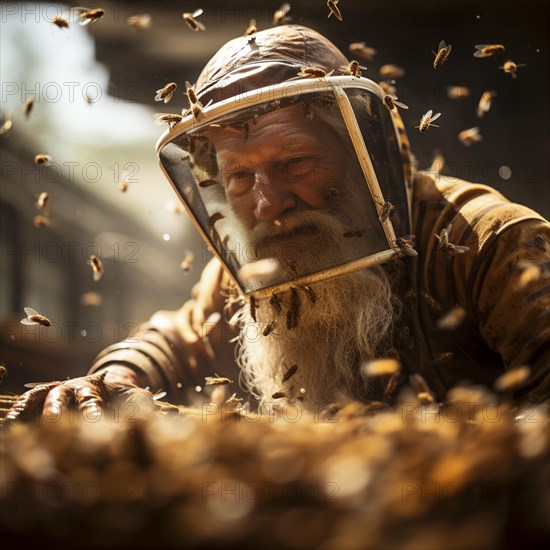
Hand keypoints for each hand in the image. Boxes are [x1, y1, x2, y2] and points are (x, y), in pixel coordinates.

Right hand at [4, 366, 145, 424]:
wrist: (110, 383)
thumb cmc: (122, 398)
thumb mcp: (133, 399)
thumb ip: (140, 404)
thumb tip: (157, 411)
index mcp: (96, 388)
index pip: (91, 400)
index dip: (90, 413)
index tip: (92, 424)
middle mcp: (74, 387)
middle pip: (64, 399)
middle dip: (58, 414)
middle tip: (53, 428)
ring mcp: (57, 390)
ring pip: (44, 399)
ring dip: (34, 413)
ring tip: (24, 430)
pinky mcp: (43, 395)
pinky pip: (29, 401)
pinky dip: (19, 411)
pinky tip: (10, 427)